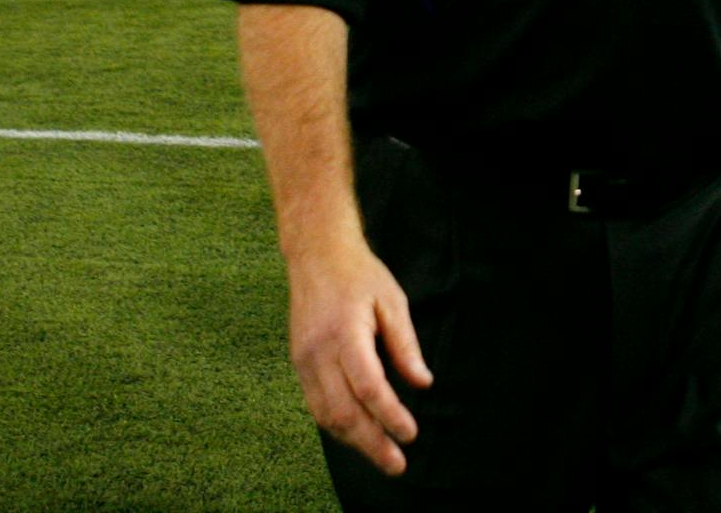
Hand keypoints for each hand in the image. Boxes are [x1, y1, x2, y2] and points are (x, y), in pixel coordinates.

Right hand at [285, 238, 430, 476]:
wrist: (316, 256)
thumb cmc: (360, 276)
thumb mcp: (392, 301)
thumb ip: (405, 345)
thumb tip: (422, 383)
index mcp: (344, 333)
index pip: (368, 387)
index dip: (390, 416)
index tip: (410, 434)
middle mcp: (318, 352)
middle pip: (343, 410)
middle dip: (372, 443)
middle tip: (398, 464)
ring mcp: (303, 360)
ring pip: (326, 414)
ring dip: (354, 441)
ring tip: (382, 457)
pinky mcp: (299, 364)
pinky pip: (316, 405)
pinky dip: (337, 426)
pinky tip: (358, 436)